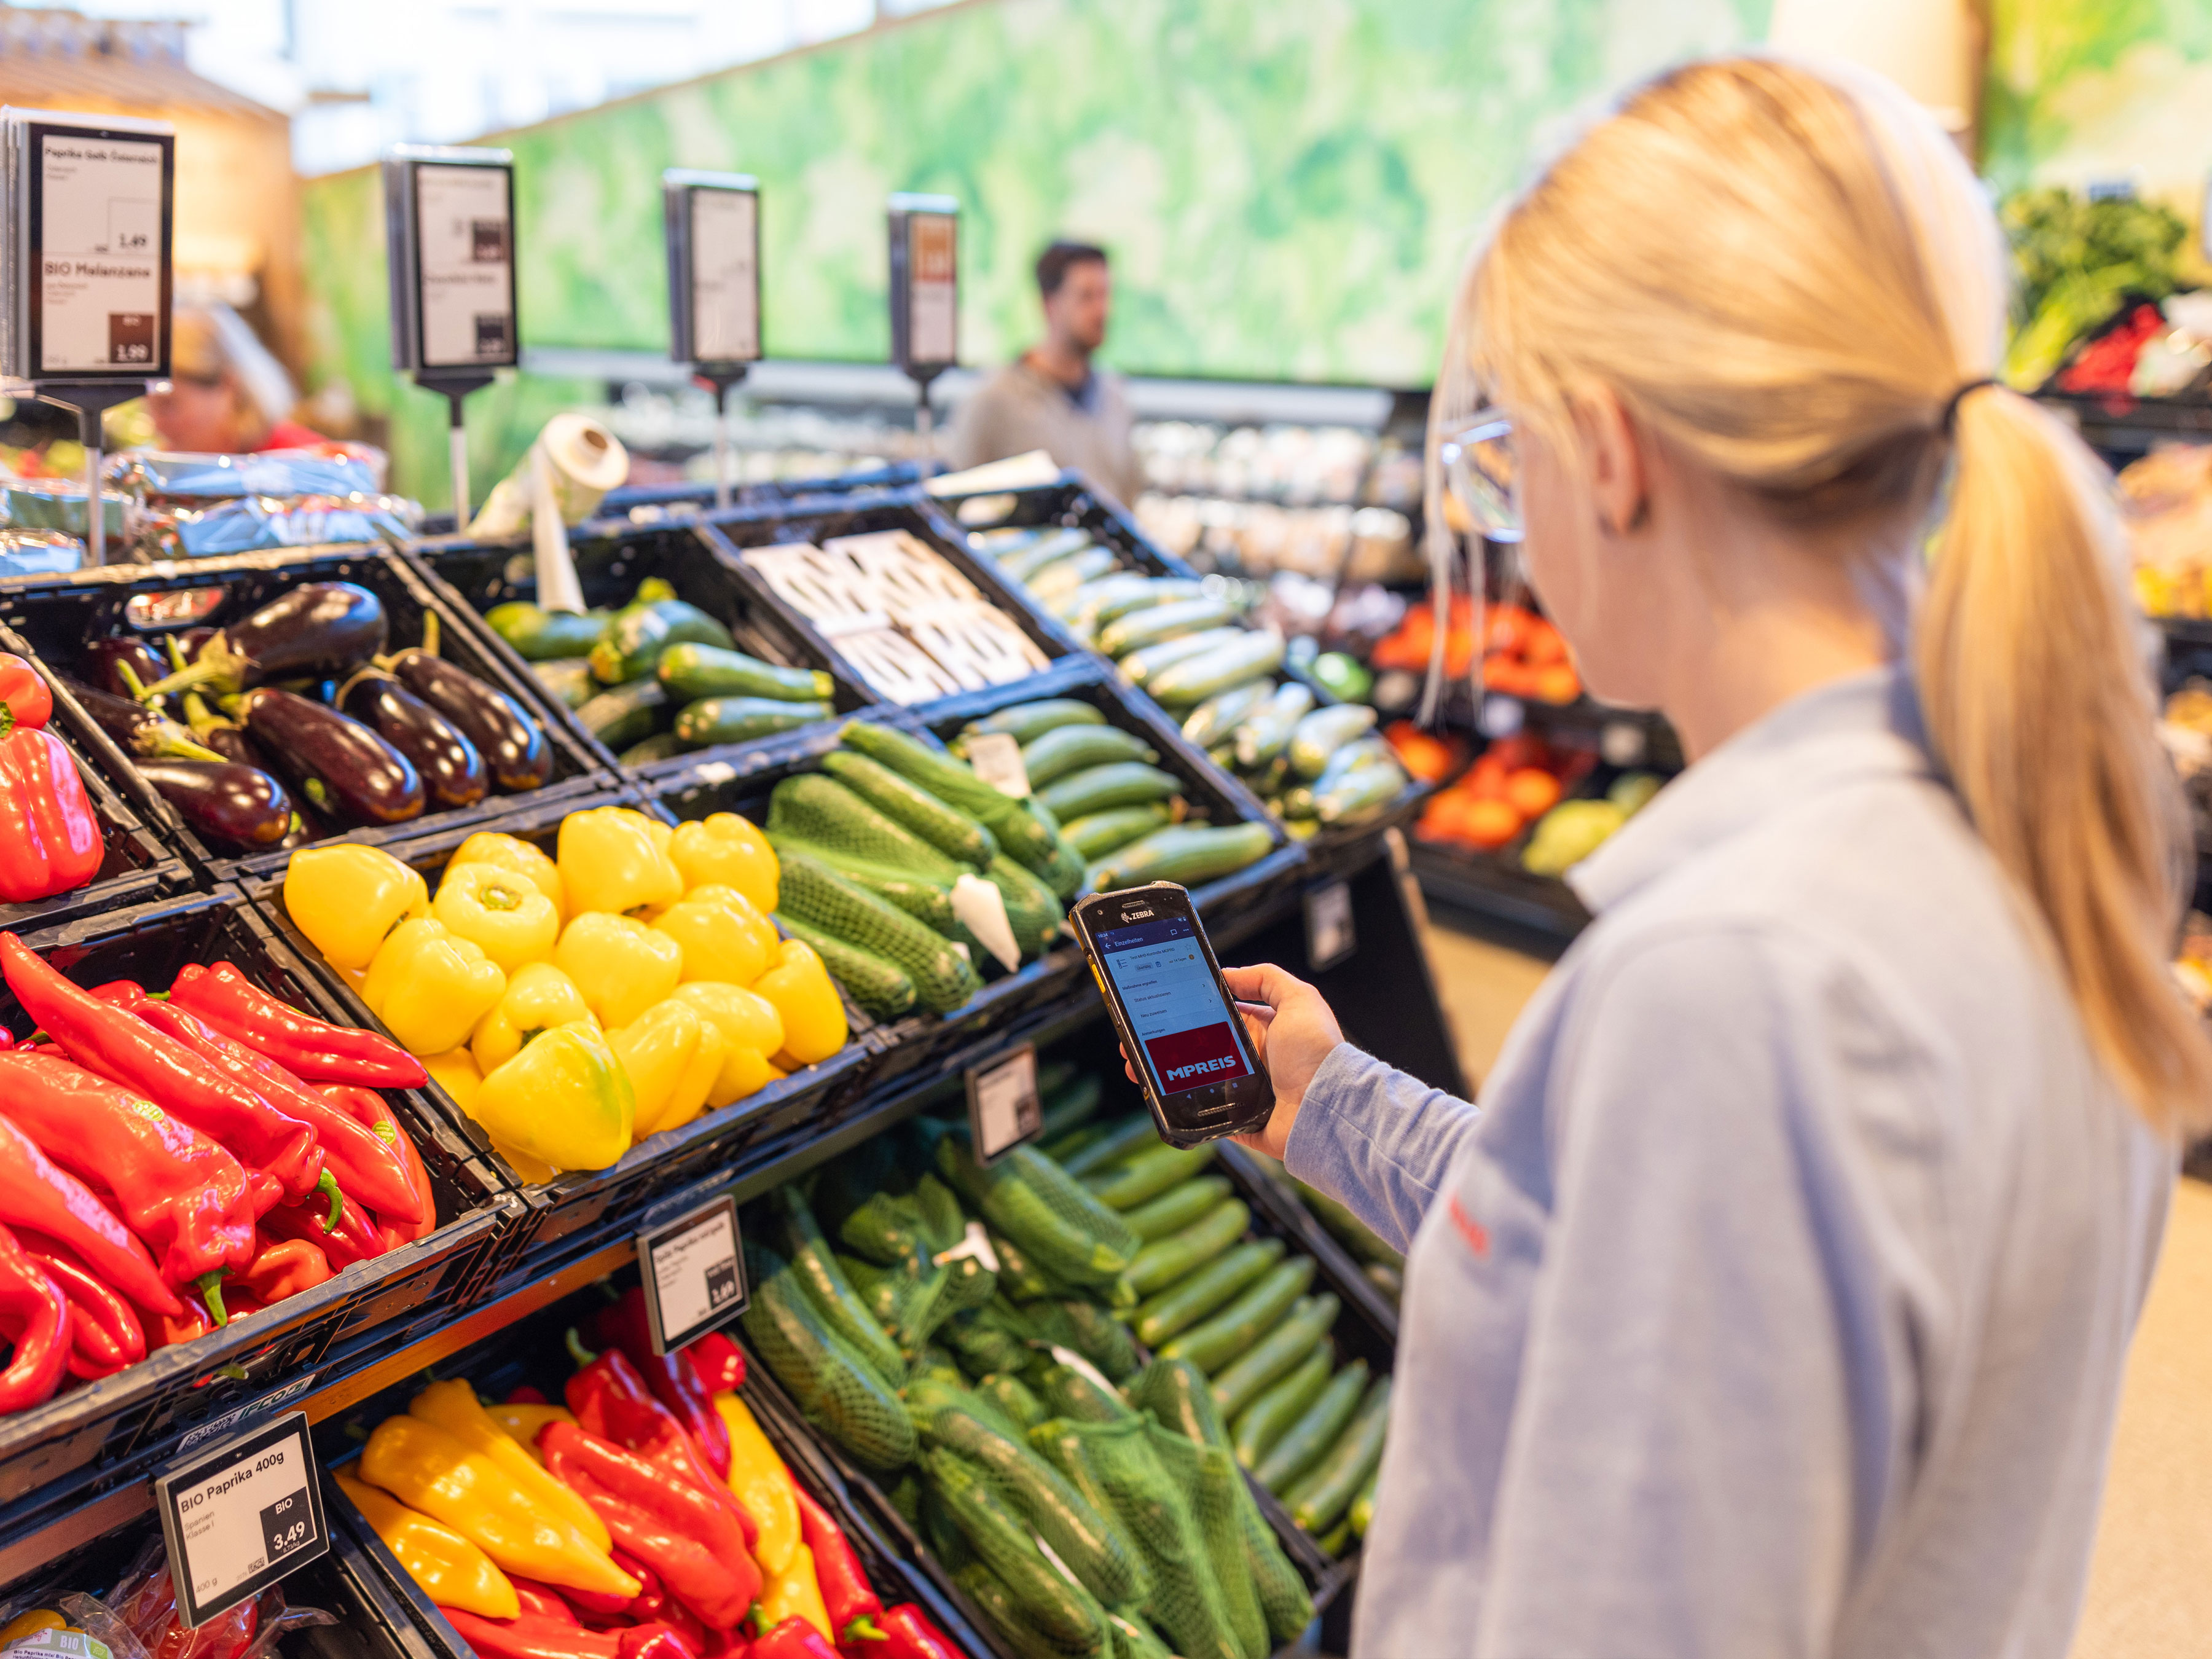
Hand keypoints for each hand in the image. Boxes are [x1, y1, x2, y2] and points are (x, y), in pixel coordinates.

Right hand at [1121, 961, 1342, 1160]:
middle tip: (1135, 1038)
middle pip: (1198, 1049)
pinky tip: (1157, 1096)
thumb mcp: (1300, 999)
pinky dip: (1180, 1107)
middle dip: (1165, 1043)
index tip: (1162, 1007)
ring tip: (1137, 1067)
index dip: (1189, 1010)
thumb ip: (1266, 978)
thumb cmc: (1317, 1053)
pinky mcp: (1239, 1122)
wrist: (1328, 1109)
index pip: (1218, 1015)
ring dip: (1162, 1074)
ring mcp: (1244, 1093)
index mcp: (1264, 1031)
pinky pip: (1204, 1115)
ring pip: (1193, 1081)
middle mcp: (1252, 1061)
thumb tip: (1228, 974)